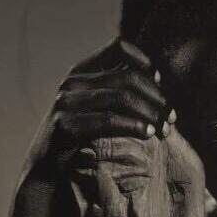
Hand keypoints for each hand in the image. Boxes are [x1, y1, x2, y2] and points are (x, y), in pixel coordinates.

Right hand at [0, 38, 175, 216]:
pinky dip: (133, 126)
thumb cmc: (79, 139)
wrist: (45, 169)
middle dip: (156, 98)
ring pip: (122, 98)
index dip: (145, 62)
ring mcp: (67, 102)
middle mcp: (73, 81)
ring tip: (164, 130)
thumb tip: (159, 82)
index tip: (161, 82)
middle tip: (172, 118)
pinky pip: (108, 121)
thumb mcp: (97, 108)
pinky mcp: (66, 125)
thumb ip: (118, 92)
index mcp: (82, 71)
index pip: (119, 47)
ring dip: (150, 114)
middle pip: (128, 77)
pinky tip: (148, 134)